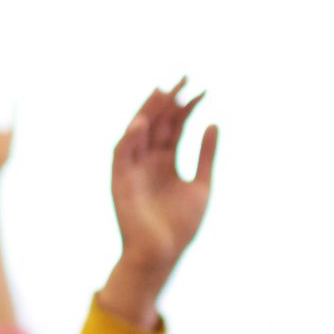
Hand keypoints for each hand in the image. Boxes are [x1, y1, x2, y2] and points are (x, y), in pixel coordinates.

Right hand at [100, 81, 216, 324]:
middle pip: (158, 122)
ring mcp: (133, 168)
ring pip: (139, 132)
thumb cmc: (181, 226)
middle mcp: (148, 160)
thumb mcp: (202, 186)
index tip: (204, 90)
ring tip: (162, 91)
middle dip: (170, 100)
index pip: (176, 126)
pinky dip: (129, 138)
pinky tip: (142, 123)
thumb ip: (206, 156)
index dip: (189, 107)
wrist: (162, 255)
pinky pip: (121, 155)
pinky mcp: (120, 181)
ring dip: (148, 112)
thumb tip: (214, 123)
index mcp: (166, 161)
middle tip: (185, 77)